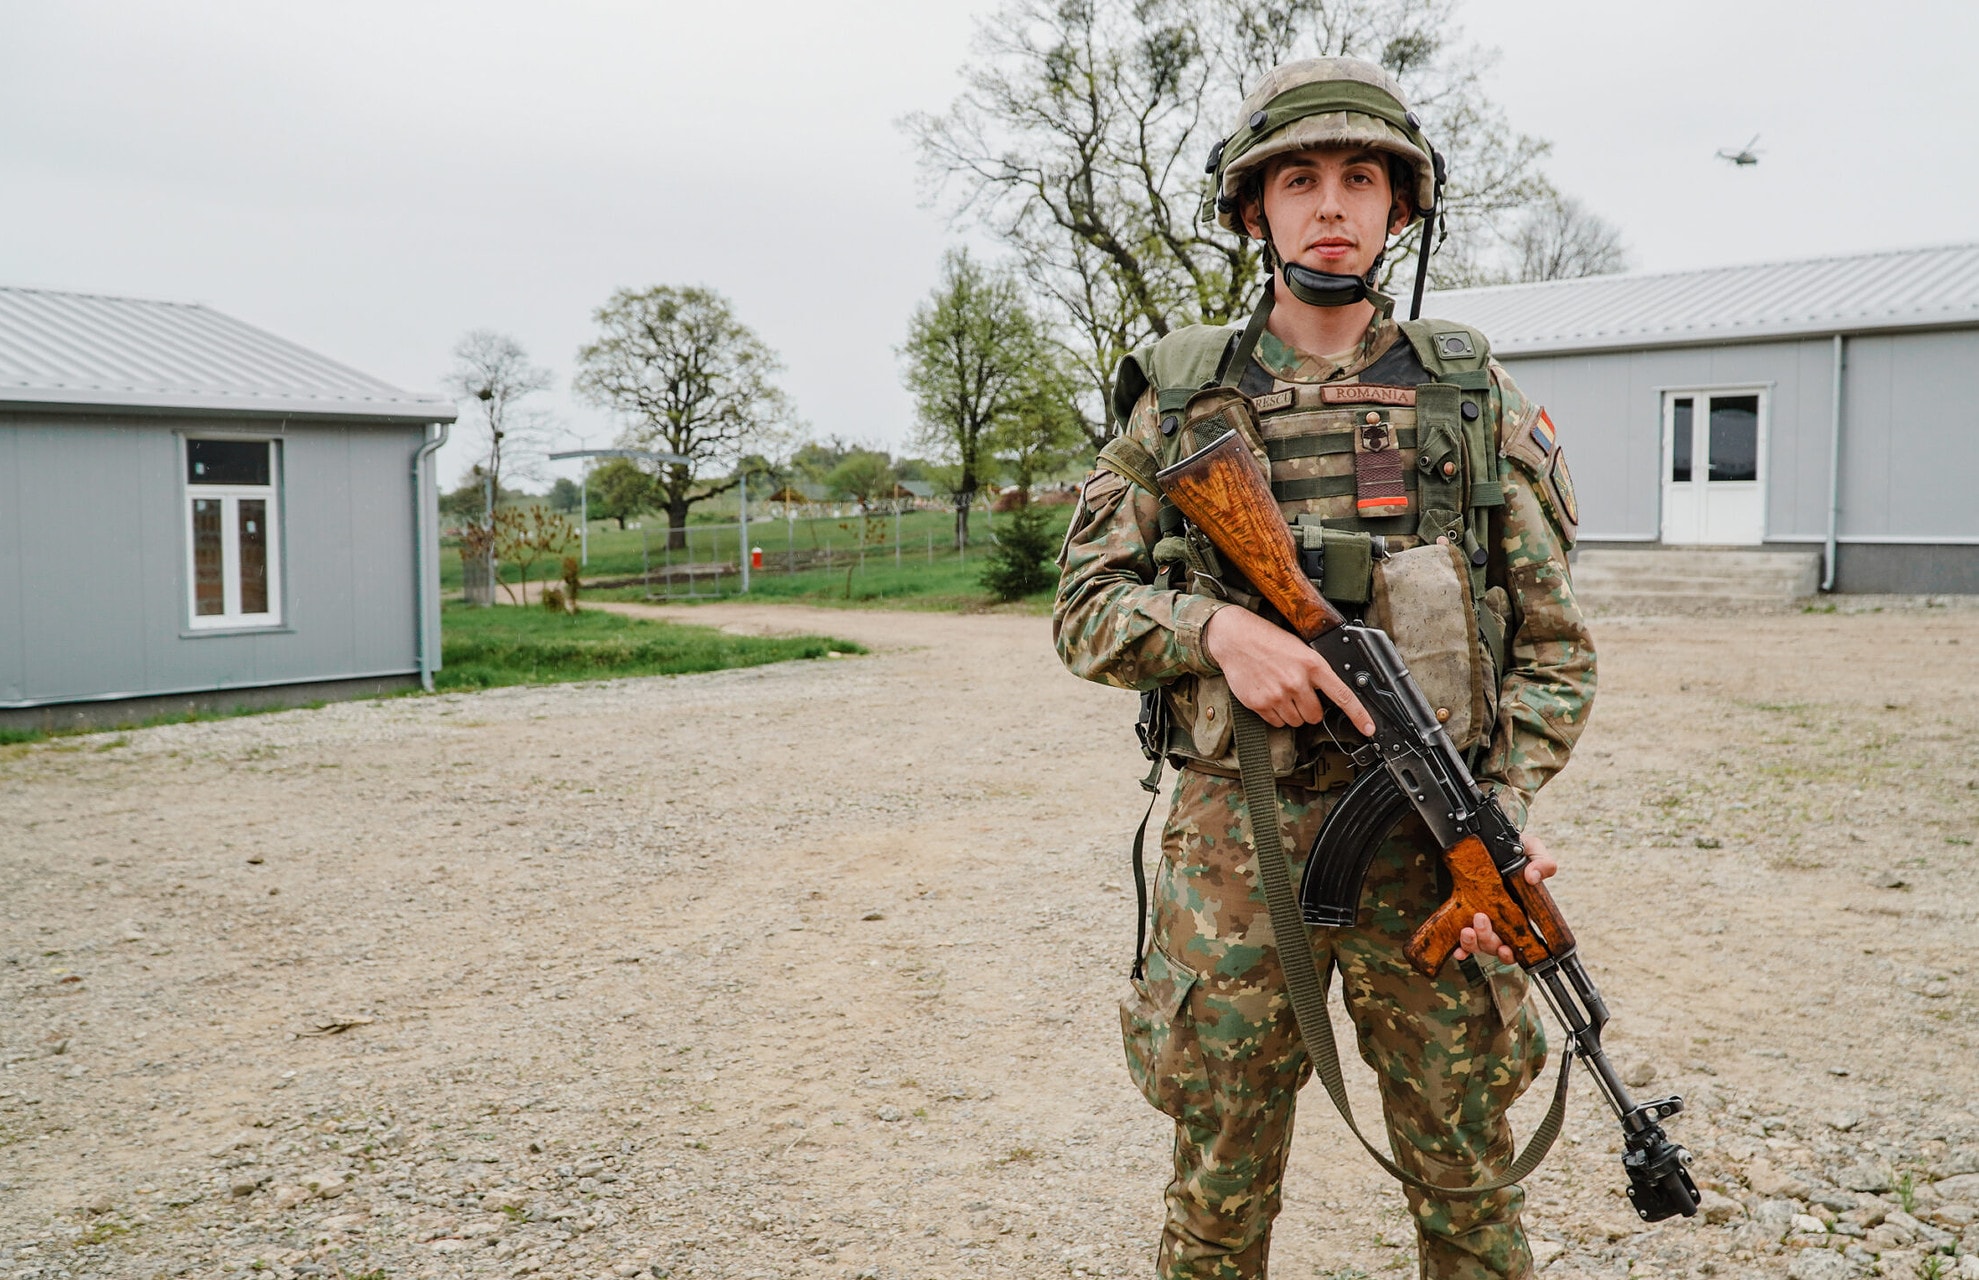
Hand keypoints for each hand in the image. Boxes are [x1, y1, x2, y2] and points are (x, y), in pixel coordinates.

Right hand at [1202, 606, 1373, 734]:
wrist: (1235, 637)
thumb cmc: (1267, 640)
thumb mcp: (1300, 648)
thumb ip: (1315, 671)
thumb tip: (1328, 693)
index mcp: (1312, 664)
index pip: (1343, 695)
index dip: (1359, 715)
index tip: (1369, 728)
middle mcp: (1296, 681)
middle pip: (1315, 716)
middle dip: (1309, 709)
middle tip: (1298, 693)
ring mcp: (1277, 694)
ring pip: (1295, 721)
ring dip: (1292, 713)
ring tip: (1281, 692)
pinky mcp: (1259, 704)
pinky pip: (1276, 722)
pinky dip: (1275, 714)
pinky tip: (1268, 695)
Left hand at [1455, 831, 1557, 963]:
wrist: (1488, 839)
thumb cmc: (1514, 849)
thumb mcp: (1532, 849)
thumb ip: (1541, 862)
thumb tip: (1532, 877)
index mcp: (1522, 913)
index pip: (1521, 943)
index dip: (1513, 951)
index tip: (1506, 947)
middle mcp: (1503, 921)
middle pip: (1496, 945)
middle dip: (1488, 939)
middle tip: (1481, 918)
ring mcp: (1483, 919)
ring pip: (1479, 945)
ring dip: (1473, 944)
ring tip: (1467, 930)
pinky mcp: (1463, 913)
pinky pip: (1462, 939)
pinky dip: (1460, 948)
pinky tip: (1456, 950)